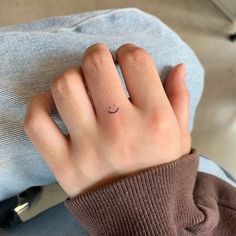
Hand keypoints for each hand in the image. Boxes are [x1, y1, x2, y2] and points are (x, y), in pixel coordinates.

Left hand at [24, 43, 190, 197]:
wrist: (142, 214)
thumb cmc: (162, 170)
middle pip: (95, 64)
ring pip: (64, 86)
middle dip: (97, 54)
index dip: (128, 52)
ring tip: (80, 86)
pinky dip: (40, 105)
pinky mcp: (64, 166)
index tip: (125, 60)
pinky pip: (36, 122)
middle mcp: (121, 131)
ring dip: (70, 77)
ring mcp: (89, 149)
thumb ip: (180, 99)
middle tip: (99, 64)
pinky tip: (54, 106)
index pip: (135, 60)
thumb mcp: (180, 135)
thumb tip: (177, 67)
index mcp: (155, 120)